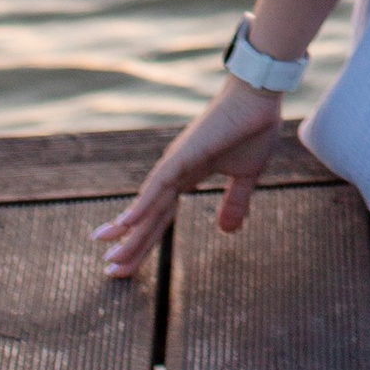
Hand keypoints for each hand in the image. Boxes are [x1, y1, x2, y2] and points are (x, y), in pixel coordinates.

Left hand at [93, 75, 286, 278]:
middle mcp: (173, 173)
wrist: (259, 97)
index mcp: (187, 178)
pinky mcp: (182, 155)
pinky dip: (142, 205)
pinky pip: (159, 186)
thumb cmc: (253, 129)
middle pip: (149, 218)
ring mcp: (176, 164)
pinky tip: (126, 224)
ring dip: (129, 233)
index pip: (161, 218)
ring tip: (110, 257)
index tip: (128, 264)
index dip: (145, 242)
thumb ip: (234, 203)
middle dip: (131, 246)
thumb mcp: (245, 177)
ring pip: (148, 206)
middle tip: (110, 271)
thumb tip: (227, 231)